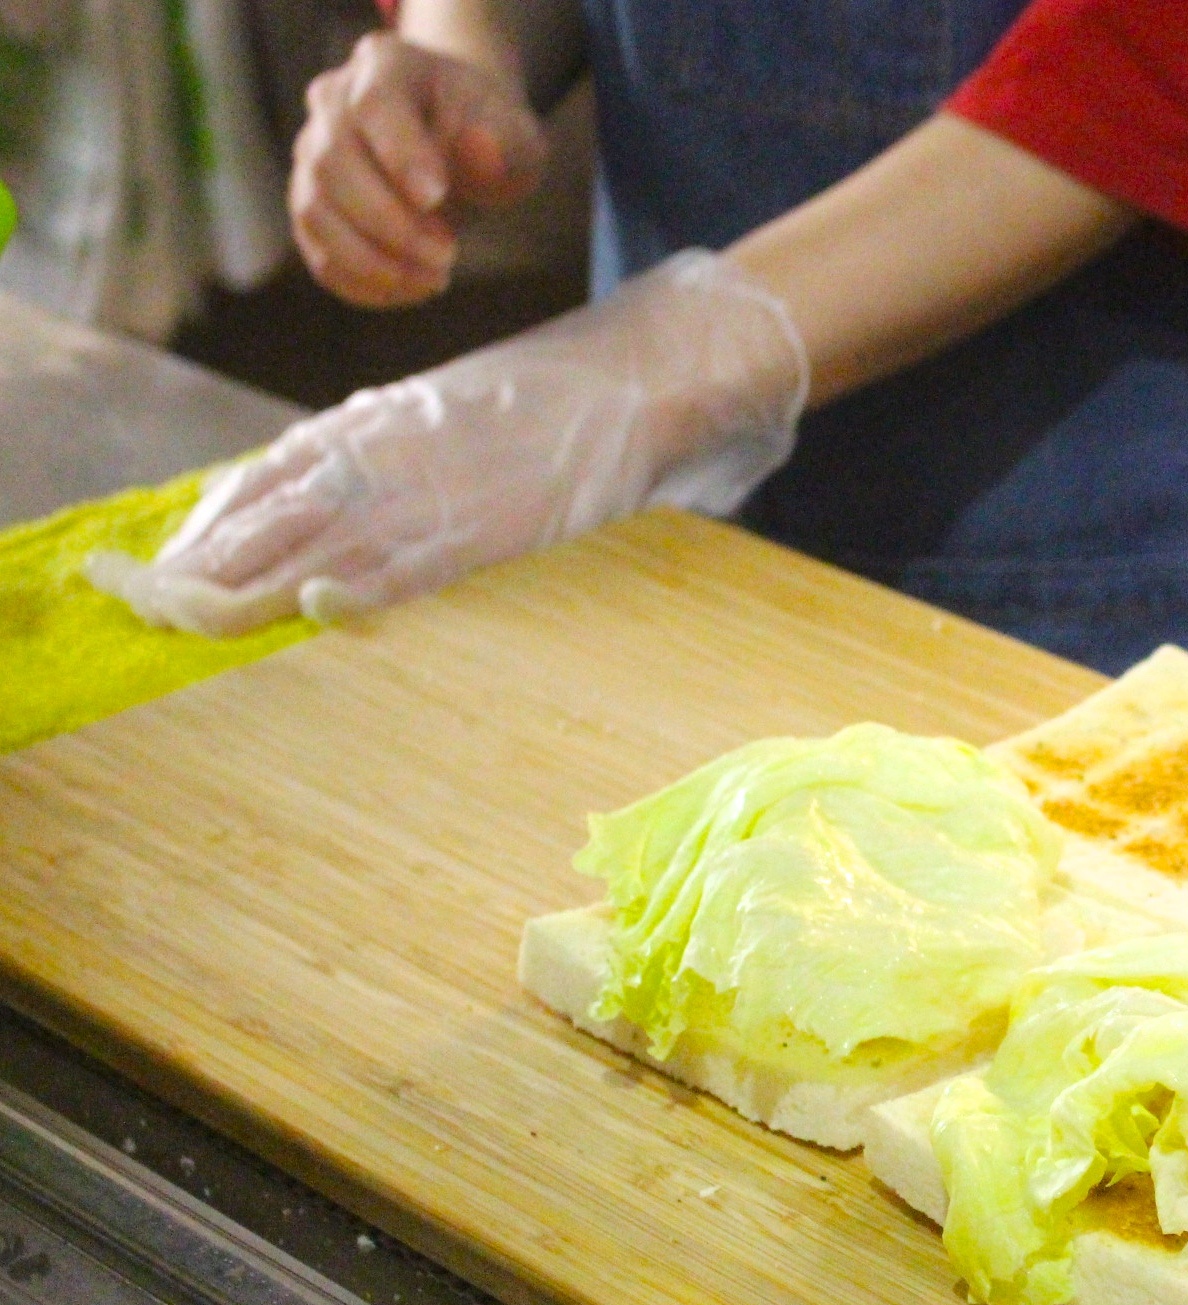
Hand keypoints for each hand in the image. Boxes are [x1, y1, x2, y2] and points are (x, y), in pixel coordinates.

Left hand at [88, 253, 808, 635]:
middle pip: (262, 518)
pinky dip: (354, 589)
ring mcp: (427, 493)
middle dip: (197, 567)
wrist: (625, 382)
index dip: (203, 528)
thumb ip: (386, 451)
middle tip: (147, 608)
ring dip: (244, 591)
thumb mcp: (444, 415)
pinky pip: (403, 567)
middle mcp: (379, 454)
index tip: (162, 568)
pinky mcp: (479, 529)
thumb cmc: (542, 403)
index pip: (259, 479)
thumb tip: (336, 491)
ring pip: (312, 547)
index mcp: (369, 425)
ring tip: (187, 624)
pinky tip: (312, 610)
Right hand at [291, 32, 547, 307]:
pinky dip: (360, 282)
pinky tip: (409, 289)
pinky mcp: (312, 204)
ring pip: (314, 211)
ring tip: (434, 279)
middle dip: (390, 223)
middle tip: (447, 256)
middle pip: (332, 162)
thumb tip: (480, 148)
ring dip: (373, 260)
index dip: (400, 155)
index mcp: (385, 65)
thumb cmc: (489, 135)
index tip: (438, 199)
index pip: (374, 105)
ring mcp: (312, 152)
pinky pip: (318, 250)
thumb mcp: (515, 133)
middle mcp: (333, 101)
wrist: (462, 144)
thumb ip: (503, 142)